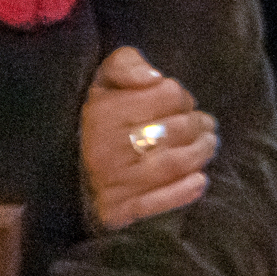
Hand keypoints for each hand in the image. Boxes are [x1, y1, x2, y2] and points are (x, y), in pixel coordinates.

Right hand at [81, 45, 217, 229]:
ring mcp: (112, 181)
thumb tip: (153, 78)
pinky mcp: (117, 211)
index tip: (180, 104)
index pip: (167, 94)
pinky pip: (156, 202)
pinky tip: (200, 180)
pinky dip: (183, 191)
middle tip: (205, 126)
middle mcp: (106, 146)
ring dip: (201, 153)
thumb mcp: (105, 82)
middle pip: (177, 128)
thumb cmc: (101, 120)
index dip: (181, 97)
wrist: (68, 171)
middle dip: (198, 125)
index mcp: (104, 111)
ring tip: (208, 146)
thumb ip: (126, 64)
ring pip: (173, 164)